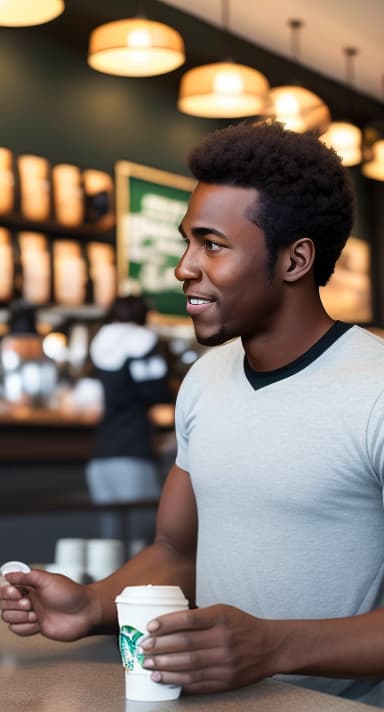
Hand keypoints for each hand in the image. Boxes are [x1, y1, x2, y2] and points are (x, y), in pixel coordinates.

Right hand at [0, 569, 98, 640]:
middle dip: (14, 605)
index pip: (8, 586)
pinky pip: (17, 630)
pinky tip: (37, 624)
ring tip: (36, 615)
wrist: (84, 613)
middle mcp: (29, 598)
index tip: (17, 593)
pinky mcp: (34, 627)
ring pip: (8, 617)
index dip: (7, 590)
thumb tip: (8, 575)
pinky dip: (24, 628)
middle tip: (31, 604)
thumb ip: (28, 577)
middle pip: (4, 603)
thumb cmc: (71, 594)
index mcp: (31, 585)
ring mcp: (31, 613)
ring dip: (20, 617)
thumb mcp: (48, 580)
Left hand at [140, 604, 280, 693]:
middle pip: (185, 644)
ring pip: (188, 666)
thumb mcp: (223, 611)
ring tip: (148, 665)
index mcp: (221, 618)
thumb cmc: (241, 625)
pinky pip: (197, 683)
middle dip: (159, 646)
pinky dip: (177, 681)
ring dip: (164, 666)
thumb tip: (166, 624)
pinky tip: (164, 679)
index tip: (149, 627)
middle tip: (143, 647)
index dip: (166, 623)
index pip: (188, 619)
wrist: (269, 647)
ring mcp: (225, 663)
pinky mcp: (226, 681)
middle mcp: (223, 640)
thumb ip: (199, 617)